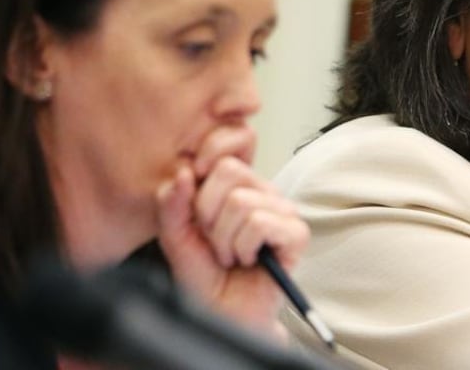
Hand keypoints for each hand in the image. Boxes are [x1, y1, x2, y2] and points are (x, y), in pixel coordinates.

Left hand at [154, 125, 308, 337]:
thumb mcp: (175, 236)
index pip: (222, 154)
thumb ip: (172, 204)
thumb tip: (182, 172)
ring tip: (229, 256)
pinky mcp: (296, 234)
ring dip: (224, 239)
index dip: (200, 180)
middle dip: (208, 214)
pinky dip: (244, 248)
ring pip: (242, 202)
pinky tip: (248, 260)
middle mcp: (264, 193)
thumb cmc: (204, 276)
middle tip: (213, 240)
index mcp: (238, 186)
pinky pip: (260, 223)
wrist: (222, 315)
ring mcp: (283, 211)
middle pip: (229, 172)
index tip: (193, 211)